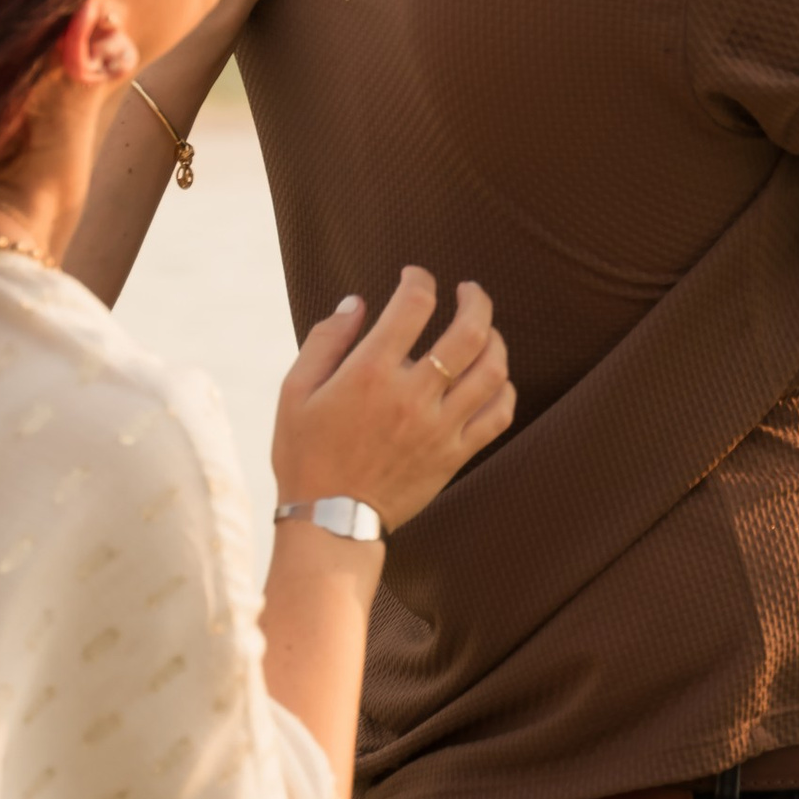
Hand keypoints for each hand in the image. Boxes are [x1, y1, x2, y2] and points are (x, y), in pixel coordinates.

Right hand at [272, 267, 514, 532]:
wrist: (329, 521)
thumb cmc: (306, 453)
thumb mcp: (295, 391)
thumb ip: (325, 341)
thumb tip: (357, 303)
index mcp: (370, 373)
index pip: (414, 305)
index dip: (419, 280)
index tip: (415, 277)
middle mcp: (412, 396)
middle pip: (469, 332)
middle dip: (476, 300)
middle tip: (469, 290)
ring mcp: (439, 427)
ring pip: (491, 371)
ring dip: (495, 340)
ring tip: (486, 330)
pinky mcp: (454, 455)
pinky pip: (497, 416)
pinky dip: (504, 390)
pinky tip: (494, 378)